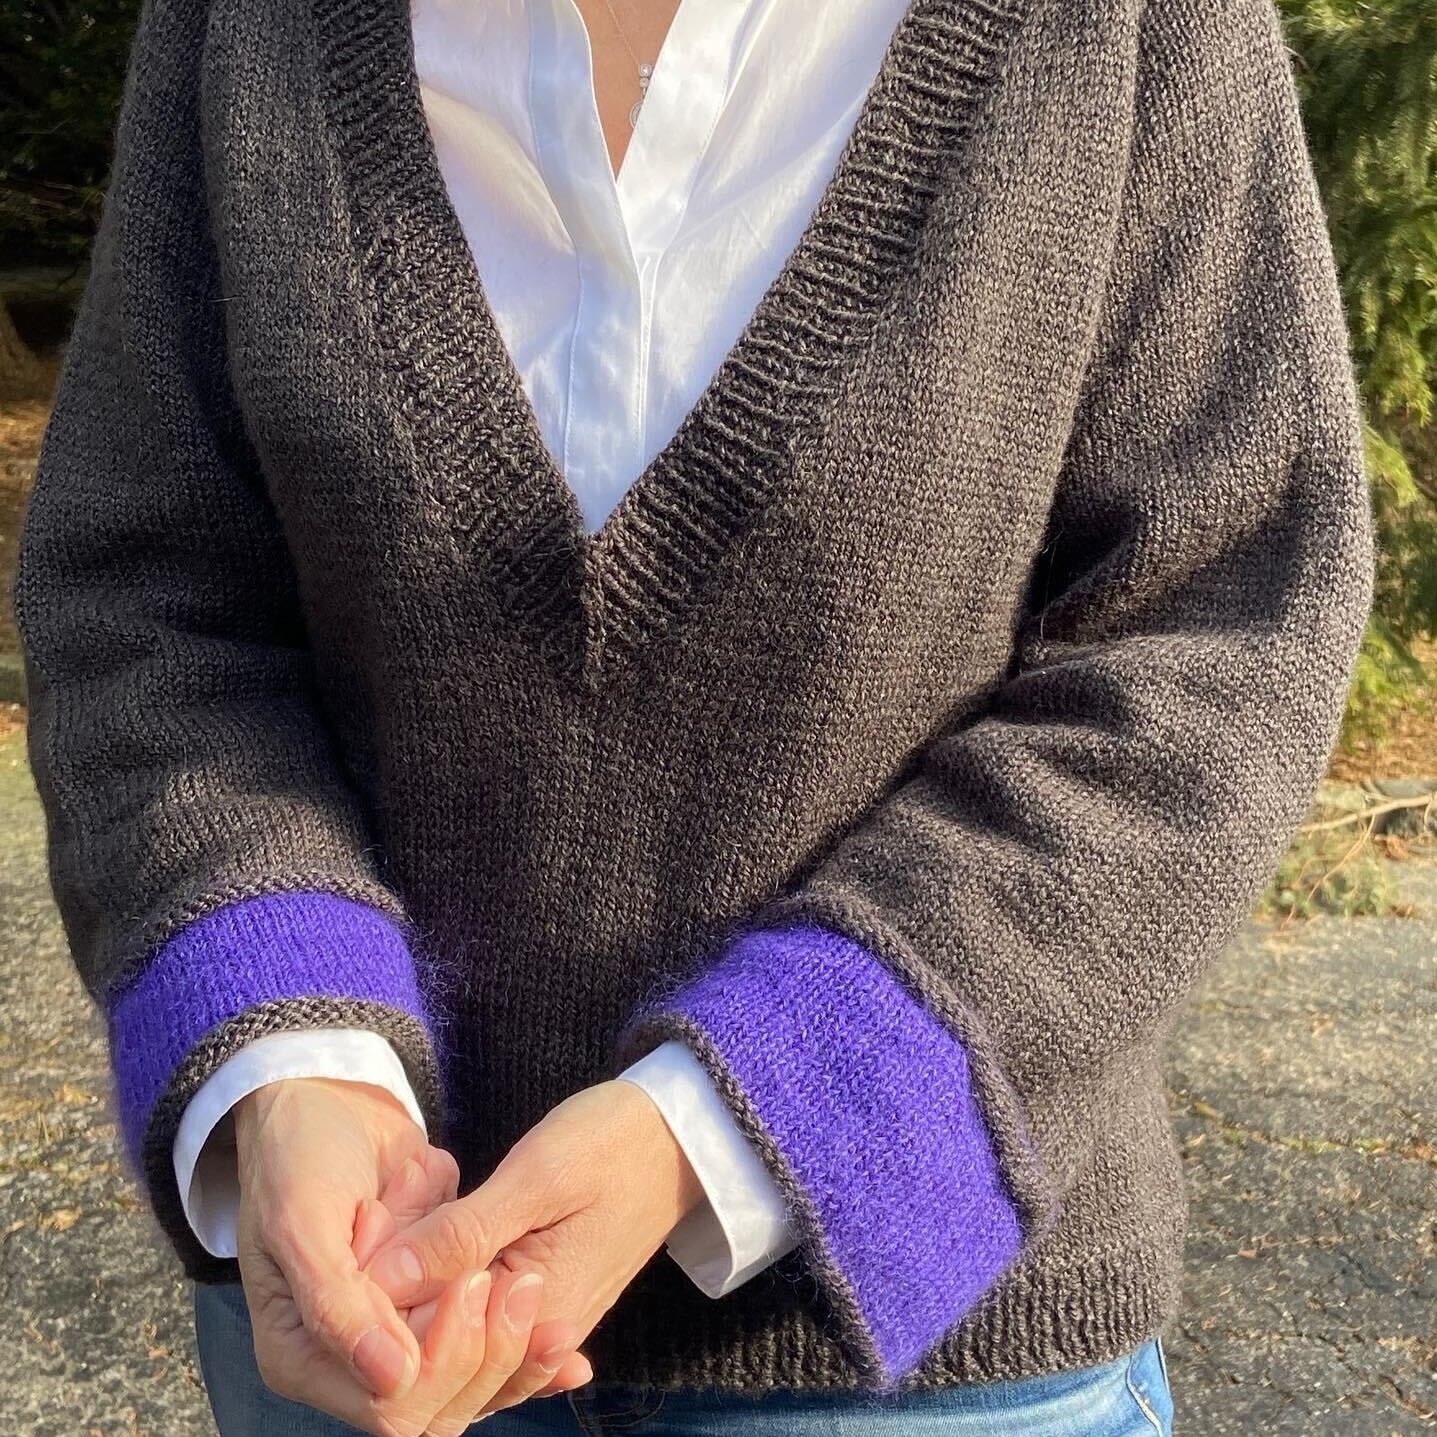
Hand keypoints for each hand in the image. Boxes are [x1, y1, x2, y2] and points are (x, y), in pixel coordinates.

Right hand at [234, 1076, 592, 1436]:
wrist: (326, 1099)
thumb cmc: (300, 1153)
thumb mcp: (304, 1219)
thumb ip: (338, 1301)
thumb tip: (392, 1380)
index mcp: (301, 1356)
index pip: (391, 1405)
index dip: (442, 1361)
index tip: (473, 1284)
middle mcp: (351, 1358)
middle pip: (438, 1404)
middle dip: (485, 1352)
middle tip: (516, 1280)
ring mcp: (395, 1329)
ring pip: (468, 1379)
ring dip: (507, 1342)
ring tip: (526, 1277)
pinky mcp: (432, 1299)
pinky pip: (482, 1343)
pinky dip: (519, 1340)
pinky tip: (566, 1345)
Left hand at [363, 1080, 706, 1421]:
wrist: (678, 1135)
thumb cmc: (614, 1142)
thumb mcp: (537, 1176)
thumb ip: (461, 1235)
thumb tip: (378, 1281)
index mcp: (538, 1315)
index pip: (430, 1345)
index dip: (382, 1298)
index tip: (369, 1225)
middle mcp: (540, 1338)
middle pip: (436, 1356)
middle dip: (394, 1295)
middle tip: (379, 1216)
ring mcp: (544, 1326)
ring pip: (452, 1342)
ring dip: (416, 1292)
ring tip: (402, 1219)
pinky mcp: (543, 1305)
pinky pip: (479, 1327)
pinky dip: (444, 1293)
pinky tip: (426, 1247)